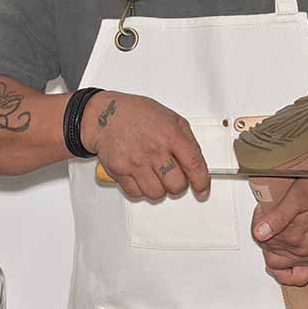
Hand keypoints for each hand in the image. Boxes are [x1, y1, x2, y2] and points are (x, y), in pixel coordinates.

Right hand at [80, 90, 209, 199]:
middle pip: (176, 185)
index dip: (202, 182)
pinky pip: (136, 193)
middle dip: (178, 185)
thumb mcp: (171, 118)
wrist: (104, 115)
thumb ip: (187, 141)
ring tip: (155, 175)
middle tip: (173, 177)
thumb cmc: (138, 115)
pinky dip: (140, 189)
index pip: (194, 165)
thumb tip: (198, 165)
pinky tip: (140, 175)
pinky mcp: (119, 171)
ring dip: (159, 189)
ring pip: (157, 194)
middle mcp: (154, 149)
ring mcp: (136, 162)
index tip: (202, 189)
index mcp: (170, 134)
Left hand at [252, 166, 307, 286]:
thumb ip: (277, 215)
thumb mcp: (297, 195)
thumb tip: (259, 232)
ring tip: (275, 236)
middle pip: (267, 249)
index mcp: (293, 233)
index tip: (264, 211)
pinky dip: (284, 275)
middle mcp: (301, 249)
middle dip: (263, 234)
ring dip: (271, 251)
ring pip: (276, 263)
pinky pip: (297, 278)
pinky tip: (280, 265)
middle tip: (270, 219)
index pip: (260, 234)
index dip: (259, 220)